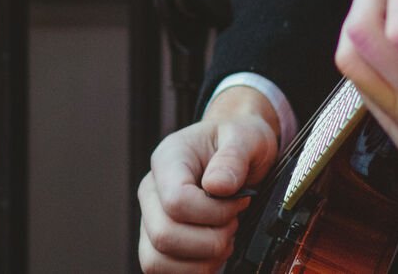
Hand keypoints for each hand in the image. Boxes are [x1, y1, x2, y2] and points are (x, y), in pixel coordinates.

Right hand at [137, 86, 279, 272]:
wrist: (237, 149)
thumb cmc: (238, 141)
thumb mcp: (246, 138)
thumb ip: (233, 158)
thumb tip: (217, 186)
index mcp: (168, 159)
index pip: (176, 201)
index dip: (213, 212)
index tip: (240, 202)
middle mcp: (152, 190)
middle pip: (164, 236)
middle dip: (211, 239)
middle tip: (234, 222)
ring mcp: (151, 218)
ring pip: (157, 261)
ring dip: (201, 260)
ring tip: (224, 238)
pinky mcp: (158, 241)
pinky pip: (163, 271)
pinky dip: (195, 270)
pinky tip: (214, 252)